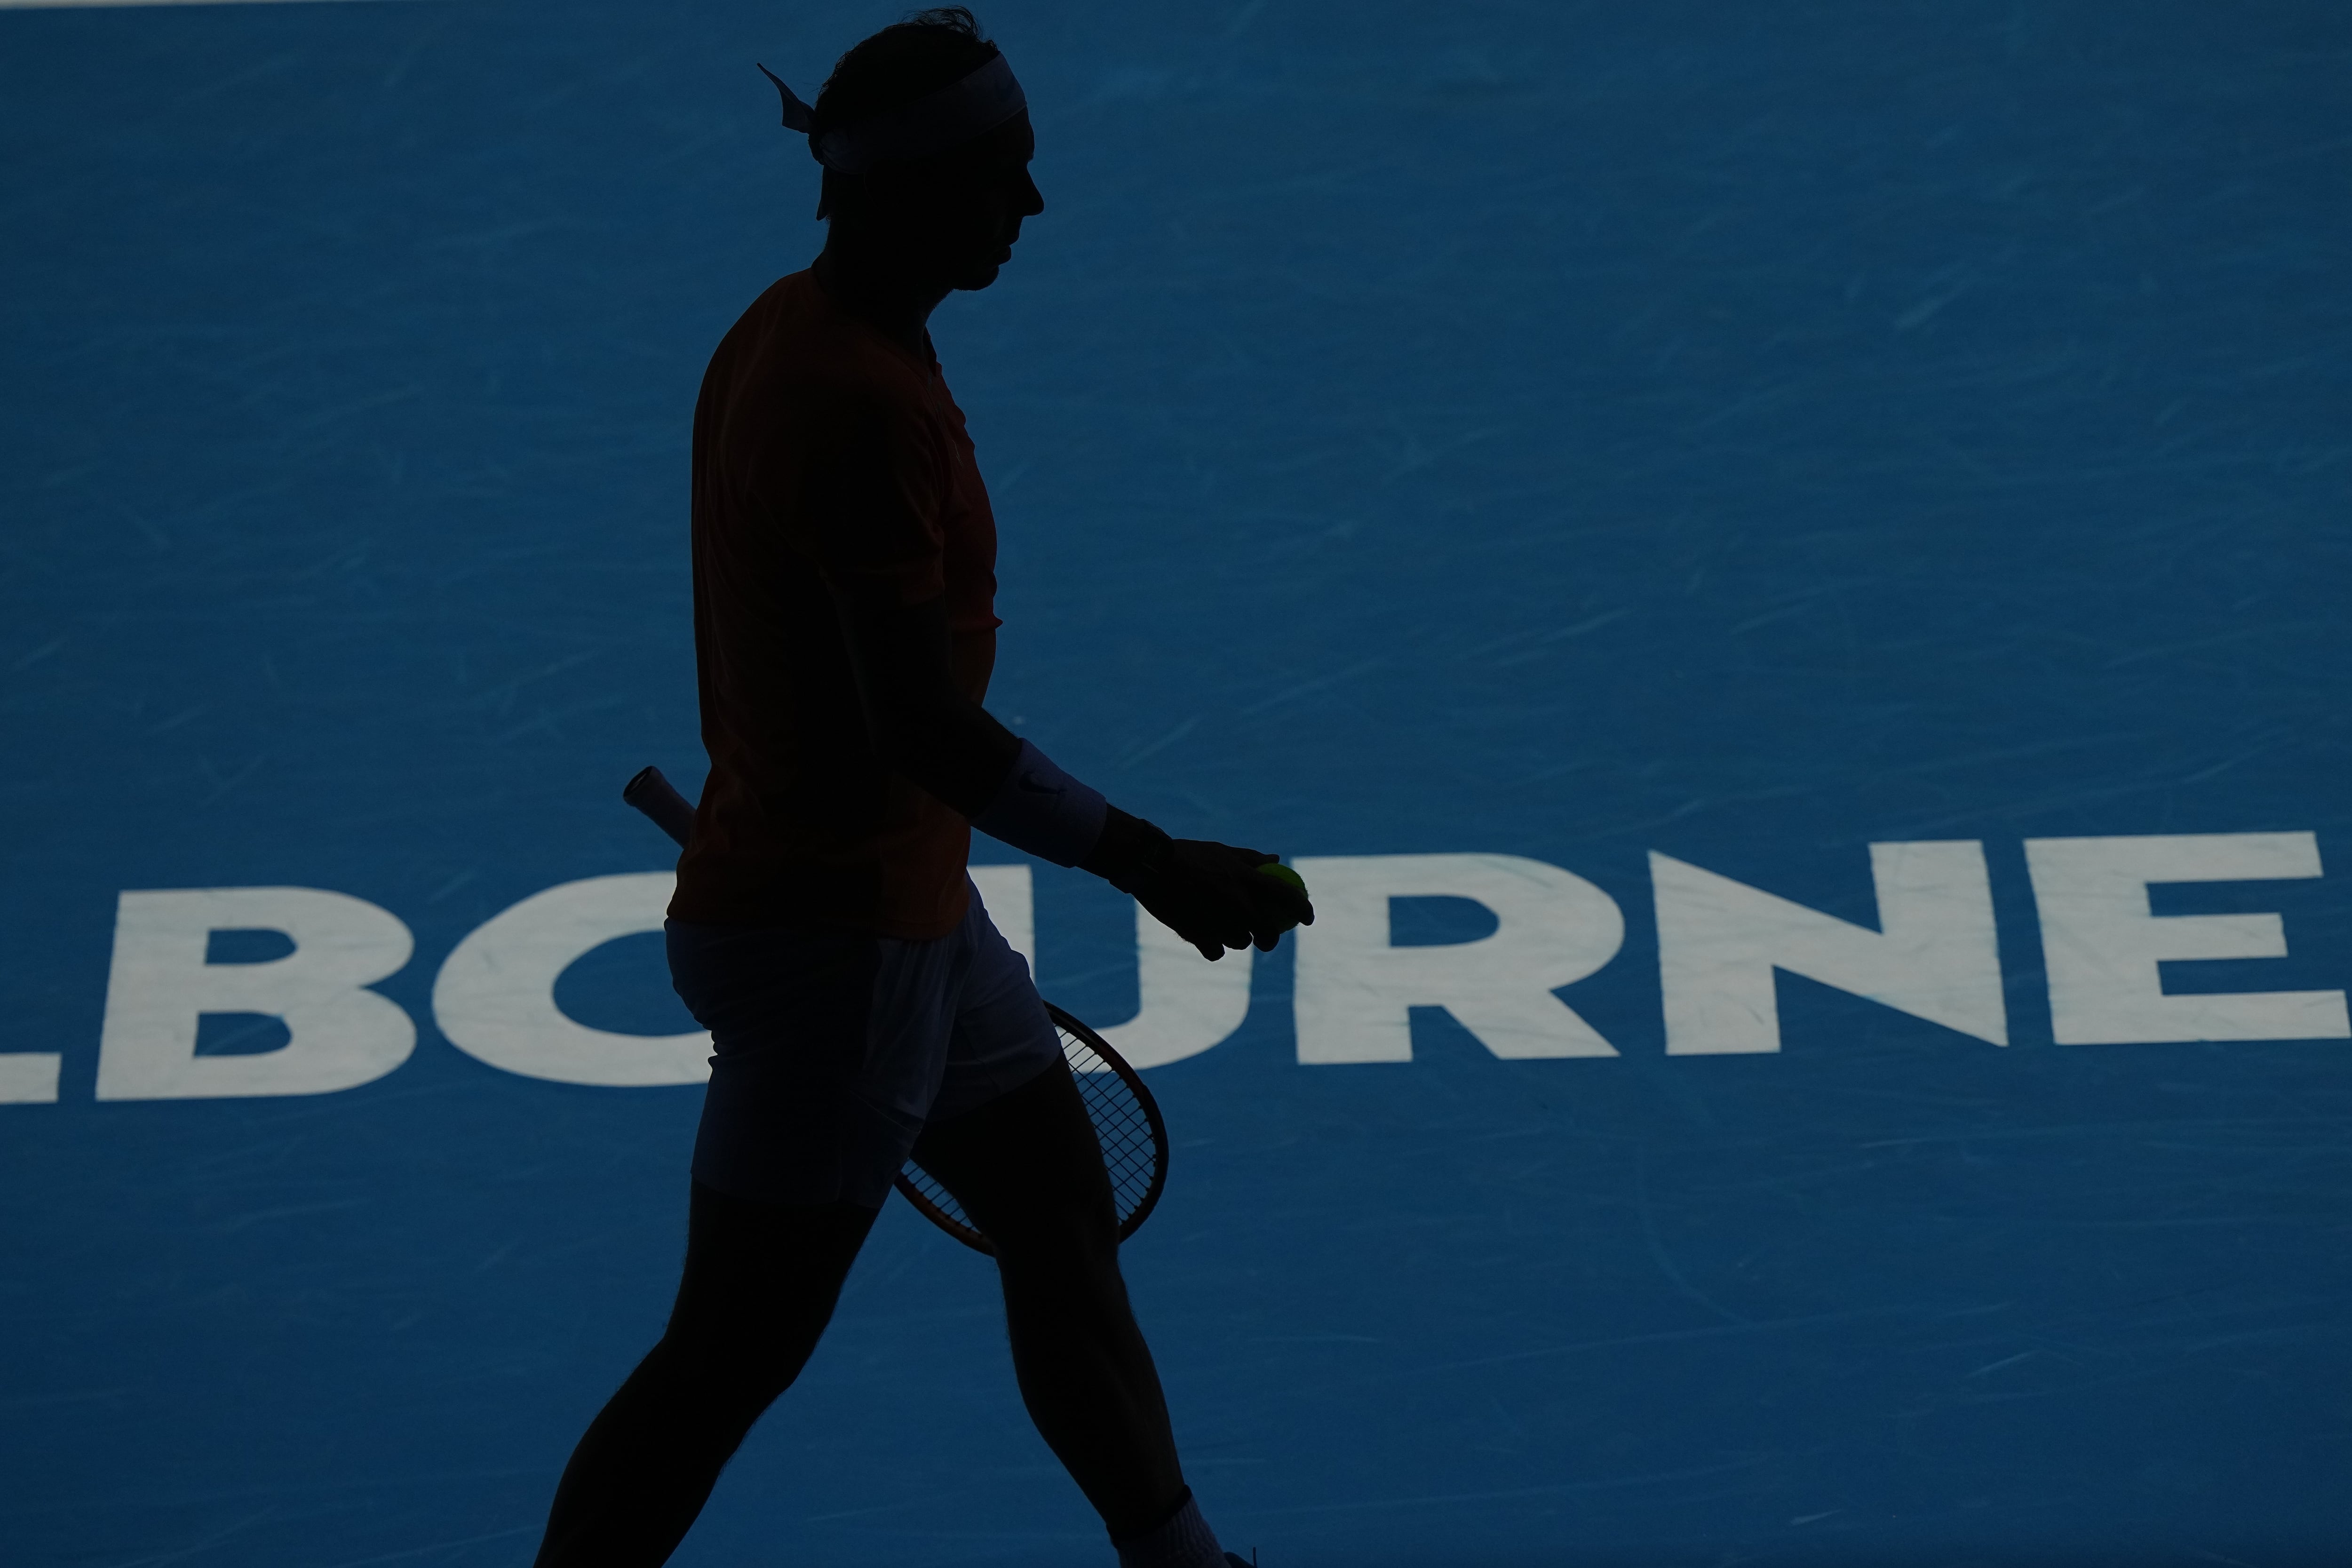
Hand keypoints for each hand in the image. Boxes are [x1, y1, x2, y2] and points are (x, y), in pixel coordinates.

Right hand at [1085, 810, 1314, 960]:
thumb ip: (1252, 859)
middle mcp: (1238, 901)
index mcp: (1247, 877)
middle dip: (1269, 939)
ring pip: (1240, 943)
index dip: (1304, 910)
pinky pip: (1216, 952)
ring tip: (1223, 927)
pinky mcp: (1198, 935)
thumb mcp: (1223, 851)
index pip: (1287, 896)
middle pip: (1267, 933)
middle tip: (1264, 938)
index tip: (1308, 918)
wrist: (1151, 865)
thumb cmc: (1188, 855)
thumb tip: (1277, 860)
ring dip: (1237, 939)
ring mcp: (1218, 921)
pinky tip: (1207, 938)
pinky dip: (1214, 947)